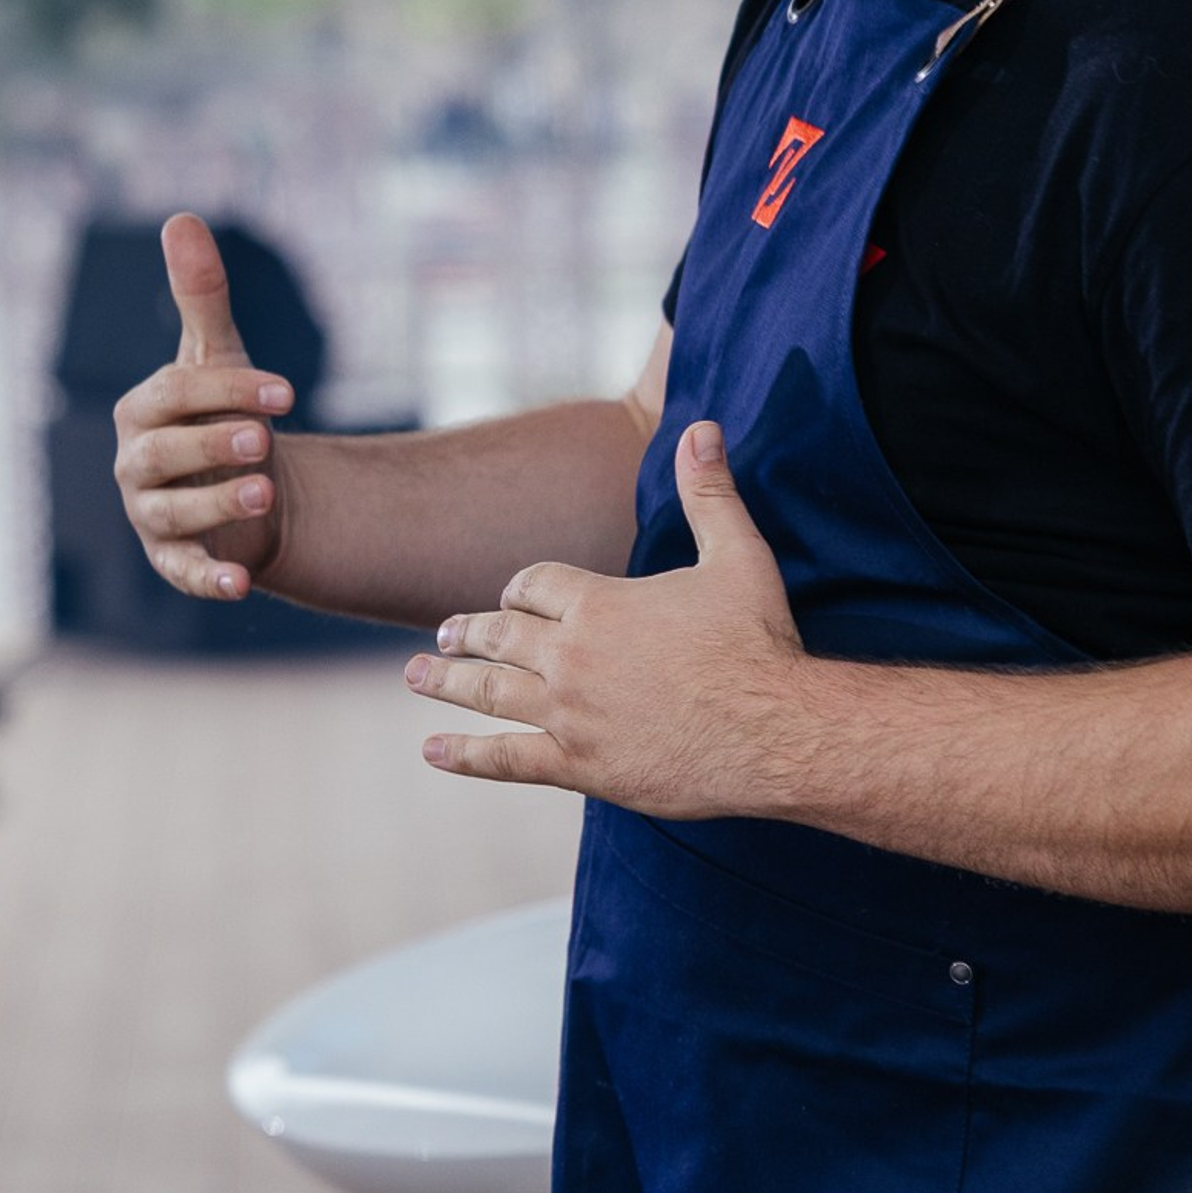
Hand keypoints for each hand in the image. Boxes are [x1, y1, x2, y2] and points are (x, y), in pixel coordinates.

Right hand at [111, 213, 296, 600]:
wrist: (252, 487)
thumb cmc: (226, 413)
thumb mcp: (217, 356)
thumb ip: (201, 297)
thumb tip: (181, 218)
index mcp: (142, 410)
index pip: (176, 394)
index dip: (229, 389)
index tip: (288, 390)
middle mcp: (135, 464)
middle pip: (162, 453)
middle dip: (212, 444)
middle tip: (265, 440)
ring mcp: (149, 514)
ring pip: (168, 513)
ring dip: (215, 504)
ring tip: (266, 490)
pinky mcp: (173, 560)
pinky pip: (181, 572)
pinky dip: (206, 579)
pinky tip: (241, 585)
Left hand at [402, 419, 806, 812]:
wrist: (775, 730)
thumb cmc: (759, 643)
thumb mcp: (738, 556)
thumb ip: (709, 493)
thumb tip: (701, 427)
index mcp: (598, 602)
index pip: (533, 585)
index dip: (520, 589)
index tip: (512, 597)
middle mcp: (569, 655)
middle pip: (499, 635)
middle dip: (468, 632)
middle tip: (442, 635)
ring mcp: (567, 713)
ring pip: (489, 691)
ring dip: (446, 681)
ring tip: (416, 675)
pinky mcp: (577, 765)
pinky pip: (505, 759)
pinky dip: (465, 755)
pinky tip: (432, 751)